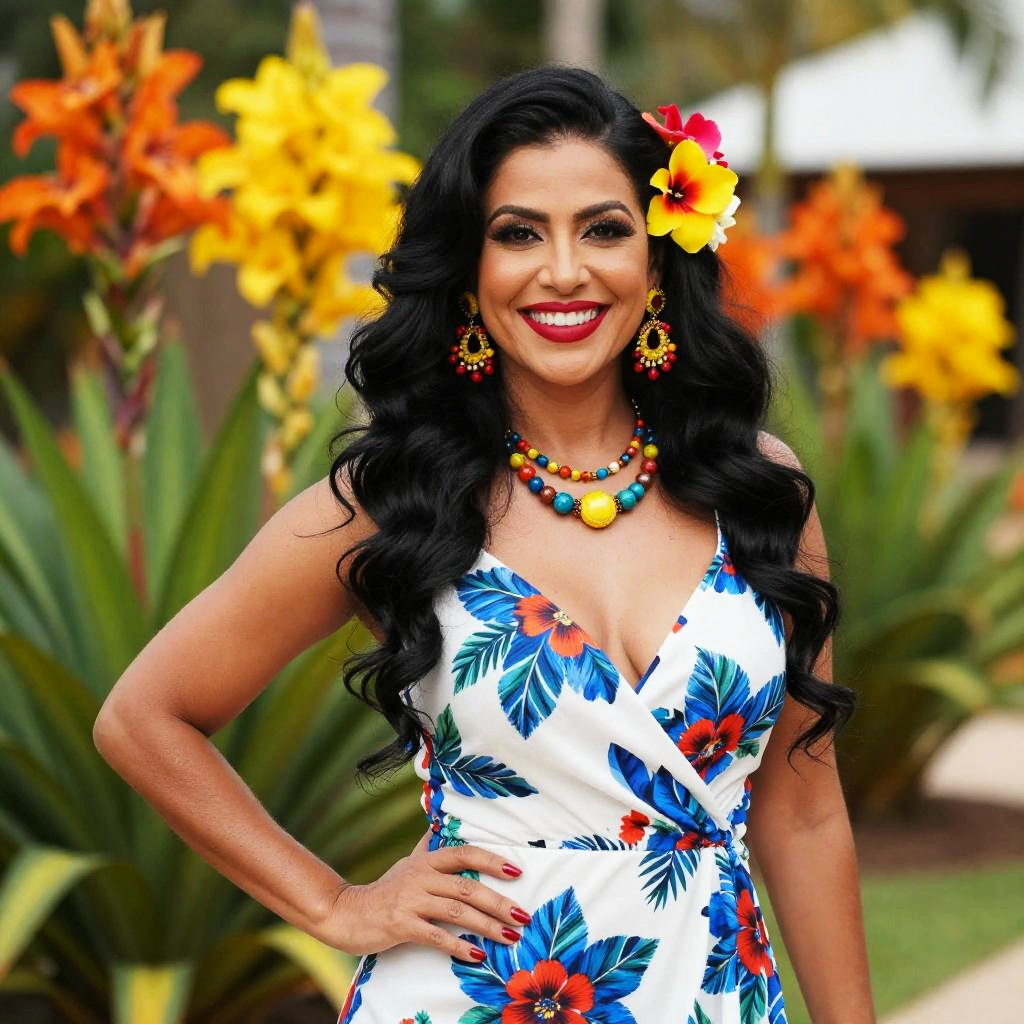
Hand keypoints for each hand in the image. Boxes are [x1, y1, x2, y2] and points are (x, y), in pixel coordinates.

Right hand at [317, 828, 529, 961]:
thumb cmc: (384, 890)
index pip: (465, 854)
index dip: (491, 861)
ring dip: (487, 926)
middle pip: (467, 887)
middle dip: (498, 902)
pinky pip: (436, 936)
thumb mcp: (407, 864)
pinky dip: (459, 947)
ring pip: (456, 912)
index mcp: (426, 861)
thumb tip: (439, 826)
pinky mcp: (401, 925)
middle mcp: (421, 877)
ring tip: (510, 937)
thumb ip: (426, 849)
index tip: (517, 871)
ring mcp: (411, 901)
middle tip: (523, 915)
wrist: (347, 913)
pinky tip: (478, 956)